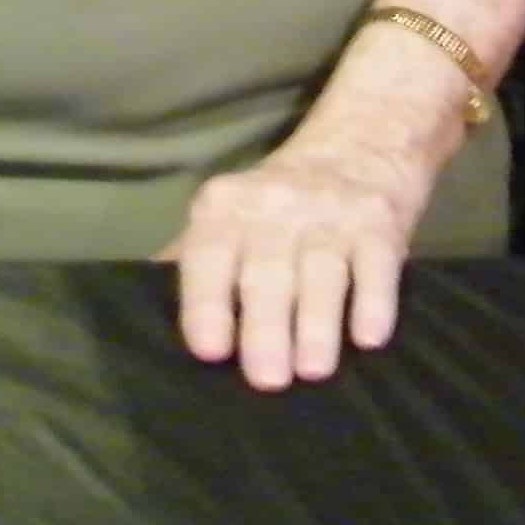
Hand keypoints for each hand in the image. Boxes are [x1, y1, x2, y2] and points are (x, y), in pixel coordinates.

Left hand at [162, 142, 424, 390]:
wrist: (360, 145)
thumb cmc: (278, 203)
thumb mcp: (228, 215)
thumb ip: (194, 260)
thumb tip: (143, 312)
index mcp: (225, 208)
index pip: (208, 255)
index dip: (207, 303)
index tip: (210, 351)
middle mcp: (275, 205)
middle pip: (266, 270)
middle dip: (265, 326)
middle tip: (266, 379)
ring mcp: (331, 213)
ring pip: (321, 270)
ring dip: (317, 322)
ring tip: (313, 370)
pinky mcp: (381, 224)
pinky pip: (377, 265)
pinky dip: (373, 302)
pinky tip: (369, 338)